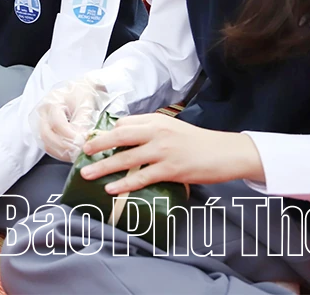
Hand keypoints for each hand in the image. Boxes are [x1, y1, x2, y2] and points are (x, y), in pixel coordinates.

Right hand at [33, 76, 113, 161]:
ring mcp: (40, 122)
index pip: (58, 124)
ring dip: (61, 152)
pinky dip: (58, 152)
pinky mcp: (42, 130)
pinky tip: (70, 153)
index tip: (83, 143)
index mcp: (52, 102)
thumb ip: (83, 122)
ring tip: (76, 154)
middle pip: (47, 135)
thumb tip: (82, 141)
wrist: (77, 90)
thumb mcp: (85, 105)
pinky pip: (47, 144)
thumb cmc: (82, 95)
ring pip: (45, 142)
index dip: (70, 136)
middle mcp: (42, 112)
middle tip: (79, 152)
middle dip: (64, 147)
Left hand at [78, 114, 264, 194]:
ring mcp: (163, 151)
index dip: (107, 132)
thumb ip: (151, 131)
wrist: (226, 152)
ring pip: (127, 158)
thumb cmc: (198, 142)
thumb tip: (127, 139)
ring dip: (104, 167)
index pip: (125, 123)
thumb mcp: (172, 129)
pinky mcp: (171, 169)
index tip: (93, 141)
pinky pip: (142, 177)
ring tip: (87, 174)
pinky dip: (125, 184)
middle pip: (120, 136)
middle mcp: (157, 132)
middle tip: (83, 152)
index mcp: (156, 120)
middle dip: (98, 144)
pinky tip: (112, 188)